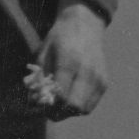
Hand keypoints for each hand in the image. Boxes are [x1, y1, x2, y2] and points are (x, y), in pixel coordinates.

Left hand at [30, 0, 108, 118]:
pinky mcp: (105, 82)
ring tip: (57, 104)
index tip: (39, 104)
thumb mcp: (43, 53)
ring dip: (68, 112)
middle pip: (74, 106)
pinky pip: (91, 104)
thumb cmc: (59, 38)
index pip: (61, 96)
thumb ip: (39, 78)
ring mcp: (99, 78)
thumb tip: (34, 100)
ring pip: (84, 109)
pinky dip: (79, 107)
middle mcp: (88, 72)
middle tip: (47, 110)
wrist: (84, 25)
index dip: (48, 105)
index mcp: (70, 62)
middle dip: (58, 112)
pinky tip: (69, 98)